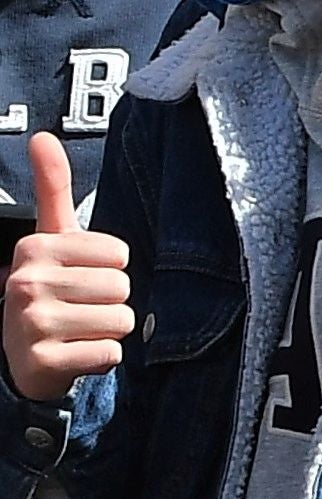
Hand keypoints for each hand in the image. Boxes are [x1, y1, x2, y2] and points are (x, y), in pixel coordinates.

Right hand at [3, 138, 130, 404]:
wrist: (23, 355)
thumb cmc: (50, 289)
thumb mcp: (51, 238)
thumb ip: (52, 188)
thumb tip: (43, 137)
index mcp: (34, 247)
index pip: (119, 254)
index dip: (109, 269)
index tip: (78, 277)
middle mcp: (26, 282)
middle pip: (122, 287)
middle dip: (111, 302)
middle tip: (79, 309)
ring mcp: (31, 323)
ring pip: (121, 320)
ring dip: (108, 330)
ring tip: (78, 330)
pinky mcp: (43, 361)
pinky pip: (110, 353)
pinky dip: (101, 358)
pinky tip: (75, 354)